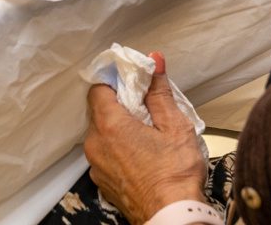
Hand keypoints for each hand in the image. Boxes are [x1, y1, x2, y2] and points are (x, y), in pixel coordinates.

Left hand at [83, 53, 207, 221]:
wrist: (172, 218)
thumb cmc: (175, 175)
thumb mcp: (175, 126)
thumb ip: (159, 91)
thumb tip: (153, 61)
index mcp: (109, 126)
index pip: (99, 88)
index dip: (115, 80)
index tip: (133, 79)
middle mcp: (95, 145)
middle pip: (99, 111)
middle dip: (120, 104)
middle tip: (145, 106)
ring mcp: (97, 166)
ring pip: (102, 134)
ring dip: (119, 128)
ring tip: (146, 132)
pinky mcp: (103, 182)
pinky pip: (105, 155)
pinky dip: (118, 149)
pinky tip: (141, 154)